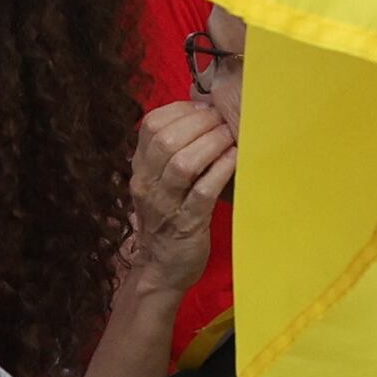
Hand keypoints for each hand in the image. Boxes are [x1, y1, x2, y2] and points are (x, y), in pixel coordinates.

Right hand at [124, 98, 233, 296]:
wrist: (160, 268)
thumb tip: (201, 112)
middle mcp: (148, 184)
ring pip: (183, 163)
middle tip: (223, 119)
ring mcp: (166, 205)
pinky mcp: (188, 224)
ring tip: (231, 135)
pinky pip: (204, 191)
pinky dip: (221, 170)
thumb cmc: (167, 218)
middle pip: (166, 140)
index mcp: (140, 168)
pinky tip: (235, 158)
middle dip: (199, 122)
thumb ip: (170, 151)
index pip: (151, 125)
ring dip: (211, 143)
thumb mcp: (158, 182)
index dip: (180, 110)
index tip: (205, 107)